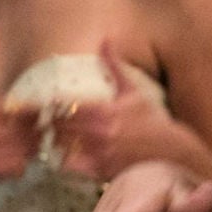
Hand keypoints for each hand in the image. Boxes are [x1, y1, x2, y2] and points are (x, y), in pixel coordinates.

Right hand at [0, 26, 40, 180]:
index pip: (31, 112)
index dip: (40, 112)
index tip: (42, 109)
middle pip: (34, 134)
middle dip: (39, 130)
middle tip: (40, 126)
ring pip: (29, 153)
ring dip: (31, 146)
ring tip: (24, 139)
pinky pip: (18, 169)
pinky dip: (20, 162)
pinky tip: (12, 153)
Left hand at [50, 40, 174, 180]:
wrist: (172, 152)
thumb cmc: (151, 120)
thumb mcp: (133, 91)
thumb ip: (115, 66)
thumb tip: (106, 40)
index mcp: (105, 111)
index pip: (65, 106)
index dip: (51, 105)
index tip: (45, 104)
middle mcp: (99, 134)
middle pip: (59, 127)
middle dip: (48, 123)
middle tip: (39, 121)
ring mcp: (99, 154)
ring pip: (61, 147)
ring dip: (52, 141)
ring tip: (46, 136)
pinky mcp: (100, 171)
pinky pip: (71, 167)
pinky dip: (62, 160)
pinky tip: (62, 153)